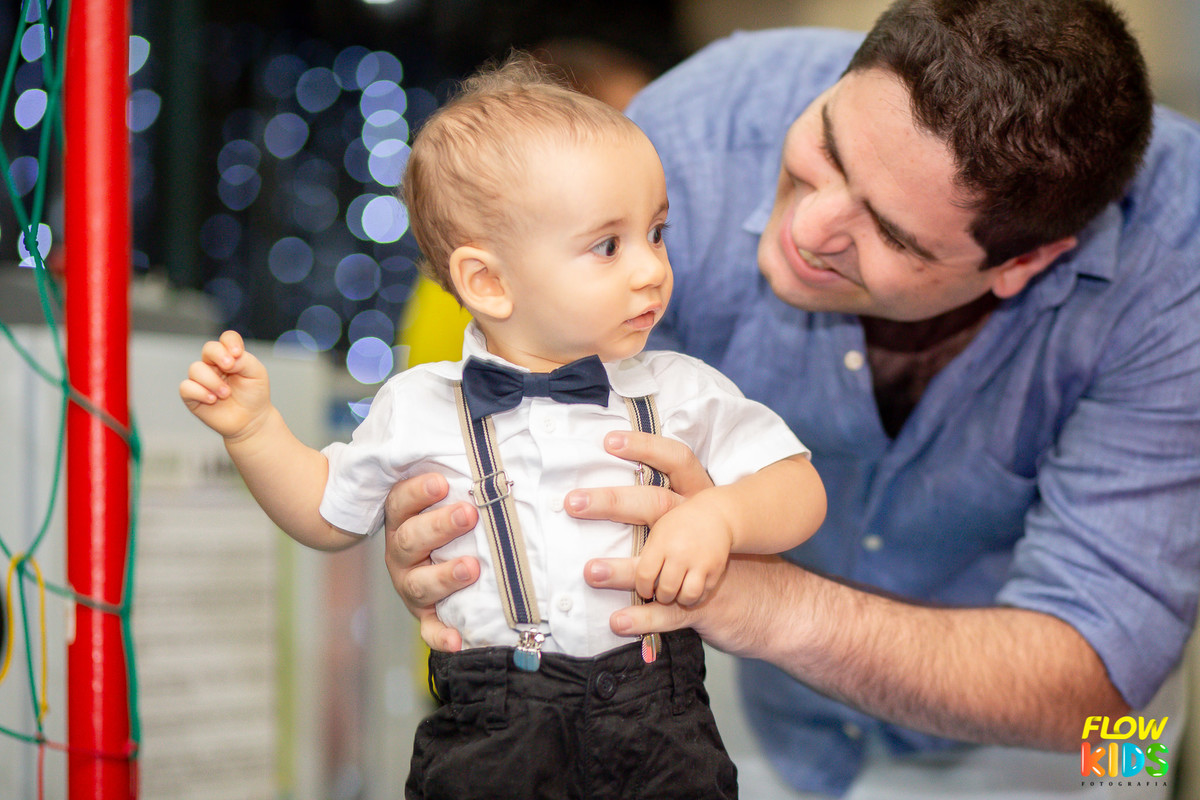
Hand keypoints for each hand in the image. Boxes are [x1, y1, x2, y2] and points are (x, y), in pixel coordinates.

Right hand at [179, 330, 271, 439]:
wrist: (251, 420)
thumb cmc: (254, 395)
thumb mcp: (257, 374)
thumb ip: (244, 360)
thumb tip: (228, 359)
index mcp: (230, 356)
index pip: (226, 339)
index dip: (230, 341)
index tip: (238, 353)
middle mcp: (214, 365)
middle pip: (209, 348)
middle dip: (218, 355)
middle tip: (230, 366)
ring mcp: (202, 380)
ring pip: (195, 369)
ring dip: (212, 381)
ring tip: (226, 394)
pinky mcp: (193, 396)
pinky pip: (186, 387)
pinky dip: (200, 392)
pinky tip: (213, 400)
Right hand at [382, 472, 479, 651]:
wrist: (430, 563)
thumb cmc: (447, 520)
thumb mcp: (445, 495)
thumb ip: (456, 477)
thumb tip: (487, 445)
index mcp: (402, 519)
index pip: (401, 502)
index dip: (418, 491)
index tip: (442, 481)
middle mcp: (402, 553)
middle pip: (410, 539)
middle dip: (439, 526)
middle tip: (468, 514)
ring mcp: (412, 585)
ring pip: (419, 583)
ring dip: (445, 576)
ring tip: (472, 568)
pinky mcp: (426, 615)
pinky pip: (430, 629)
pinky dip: (442, 636)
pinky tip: (458, 639)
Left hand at [634, 498, 731, 605]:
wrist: (714, 515)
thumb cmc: (679, 525)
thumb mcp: (658, 532)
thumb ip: (647, 554)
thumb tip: (629, 578)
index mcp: (662, 543)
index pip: (645, 575)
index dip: (642, 588)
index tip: (645, 590)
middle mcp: (680, 553)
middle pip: (666, 589)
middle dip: (661, 596)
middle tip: (662, 594)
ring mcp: (700, 562)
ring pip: (686, 596)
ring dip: (679, 599)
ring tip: (676, 594)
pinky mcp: (715, 570)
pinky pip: (703, 594)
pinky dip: (695, 598)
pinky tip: (690, 591)